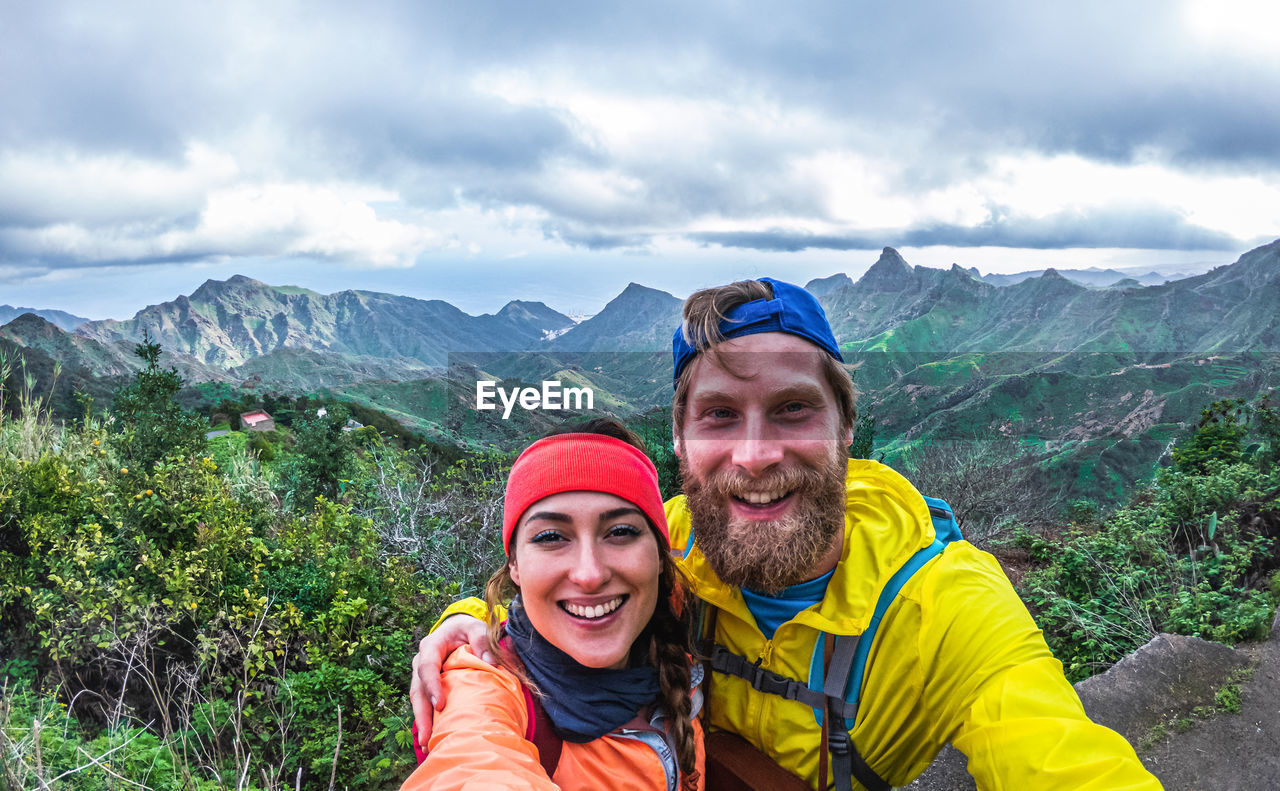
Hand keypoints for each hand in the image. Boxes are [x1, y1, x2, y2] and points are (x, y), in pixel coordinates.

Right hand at [410, 615, 491, 747]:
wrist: (459, 630)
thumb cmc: (468, 629)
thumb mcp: (476, 627)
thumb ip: (482, 640)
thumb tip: (489, 662)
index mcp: (431, 646)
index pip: (427, 666)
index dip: (432, 685)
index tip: (440, 704)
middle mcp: (421, 661)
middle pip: (417, 689)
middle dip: (421, 713)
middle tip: (427, 736)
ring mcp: (422, 675)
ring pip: (418, 699)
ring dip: (422, 722)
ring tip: (427, 744)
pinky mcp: (427, 685)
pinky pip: (425, 703)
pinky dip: (427, 719)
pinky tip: (432, 738)